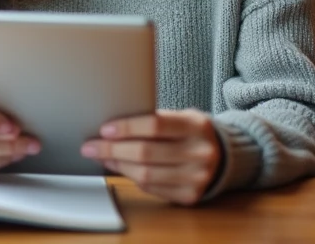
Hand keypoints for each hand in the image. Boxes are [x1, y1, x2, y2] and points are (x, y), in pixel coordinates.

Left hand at [80, 110, 221, 205]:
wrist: (223, 156)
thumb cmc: (191, 132)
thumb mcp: (181, 118)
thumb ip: (154, 120)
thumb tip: (112, 127)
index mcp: (197, 126)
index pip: (155, 125)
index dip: (127, 127)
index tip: (104, 129)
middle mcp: (200, 153)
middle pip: (146, 152)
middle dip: (113, 149)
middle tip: (91, 145)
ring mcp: (196, 178)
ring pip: (146, 174)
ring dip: (117, 165)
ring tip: (102, 156)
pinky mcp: (189, 196)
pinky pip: (152, 189)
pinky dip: (132, 178)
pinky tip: (120, 168)